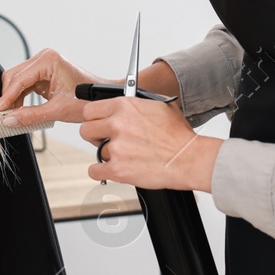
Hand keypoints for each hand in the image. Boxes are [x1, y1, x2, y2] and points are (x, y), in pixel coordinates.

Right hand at [0, 49, 108, 125]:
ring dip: (12, 98)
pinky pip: (25, 85)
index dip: (5, 98)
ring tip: (9, 116)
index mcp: (48, 61)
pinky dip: (20, 97)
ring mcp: (43, 65)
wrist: (103, 98)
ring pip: (17, 81)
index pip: (18, 79)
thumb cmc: (88, 99)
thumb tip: (9, 120)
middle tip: (0, 116)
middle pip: (14, 77)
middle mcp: (44, 58)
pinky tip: (17, 110)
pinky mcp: (44, 74)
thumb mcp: (58, 110)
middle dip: (7, 97)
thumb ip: (30, 115)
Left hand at [79, 96, 221, 191]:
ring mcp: (116, 148)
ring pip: (97, 151)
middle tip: (107, 140)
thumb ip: (137, 103)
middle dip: (95, 136)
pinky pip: (95, 171)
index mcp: (125, 106)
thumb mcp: (160, 106)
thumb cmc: (179, 135)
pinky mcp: (117, 169)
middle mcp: (118, 125)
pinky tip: (112, 168)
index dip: (94, 118)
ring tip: (127, 155)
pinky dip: (101, 172)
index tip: (97, 123)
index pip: (90, 110)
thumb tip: (127, 102)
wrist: (189, 158)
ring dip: (108, 155)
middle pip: (86, 130)